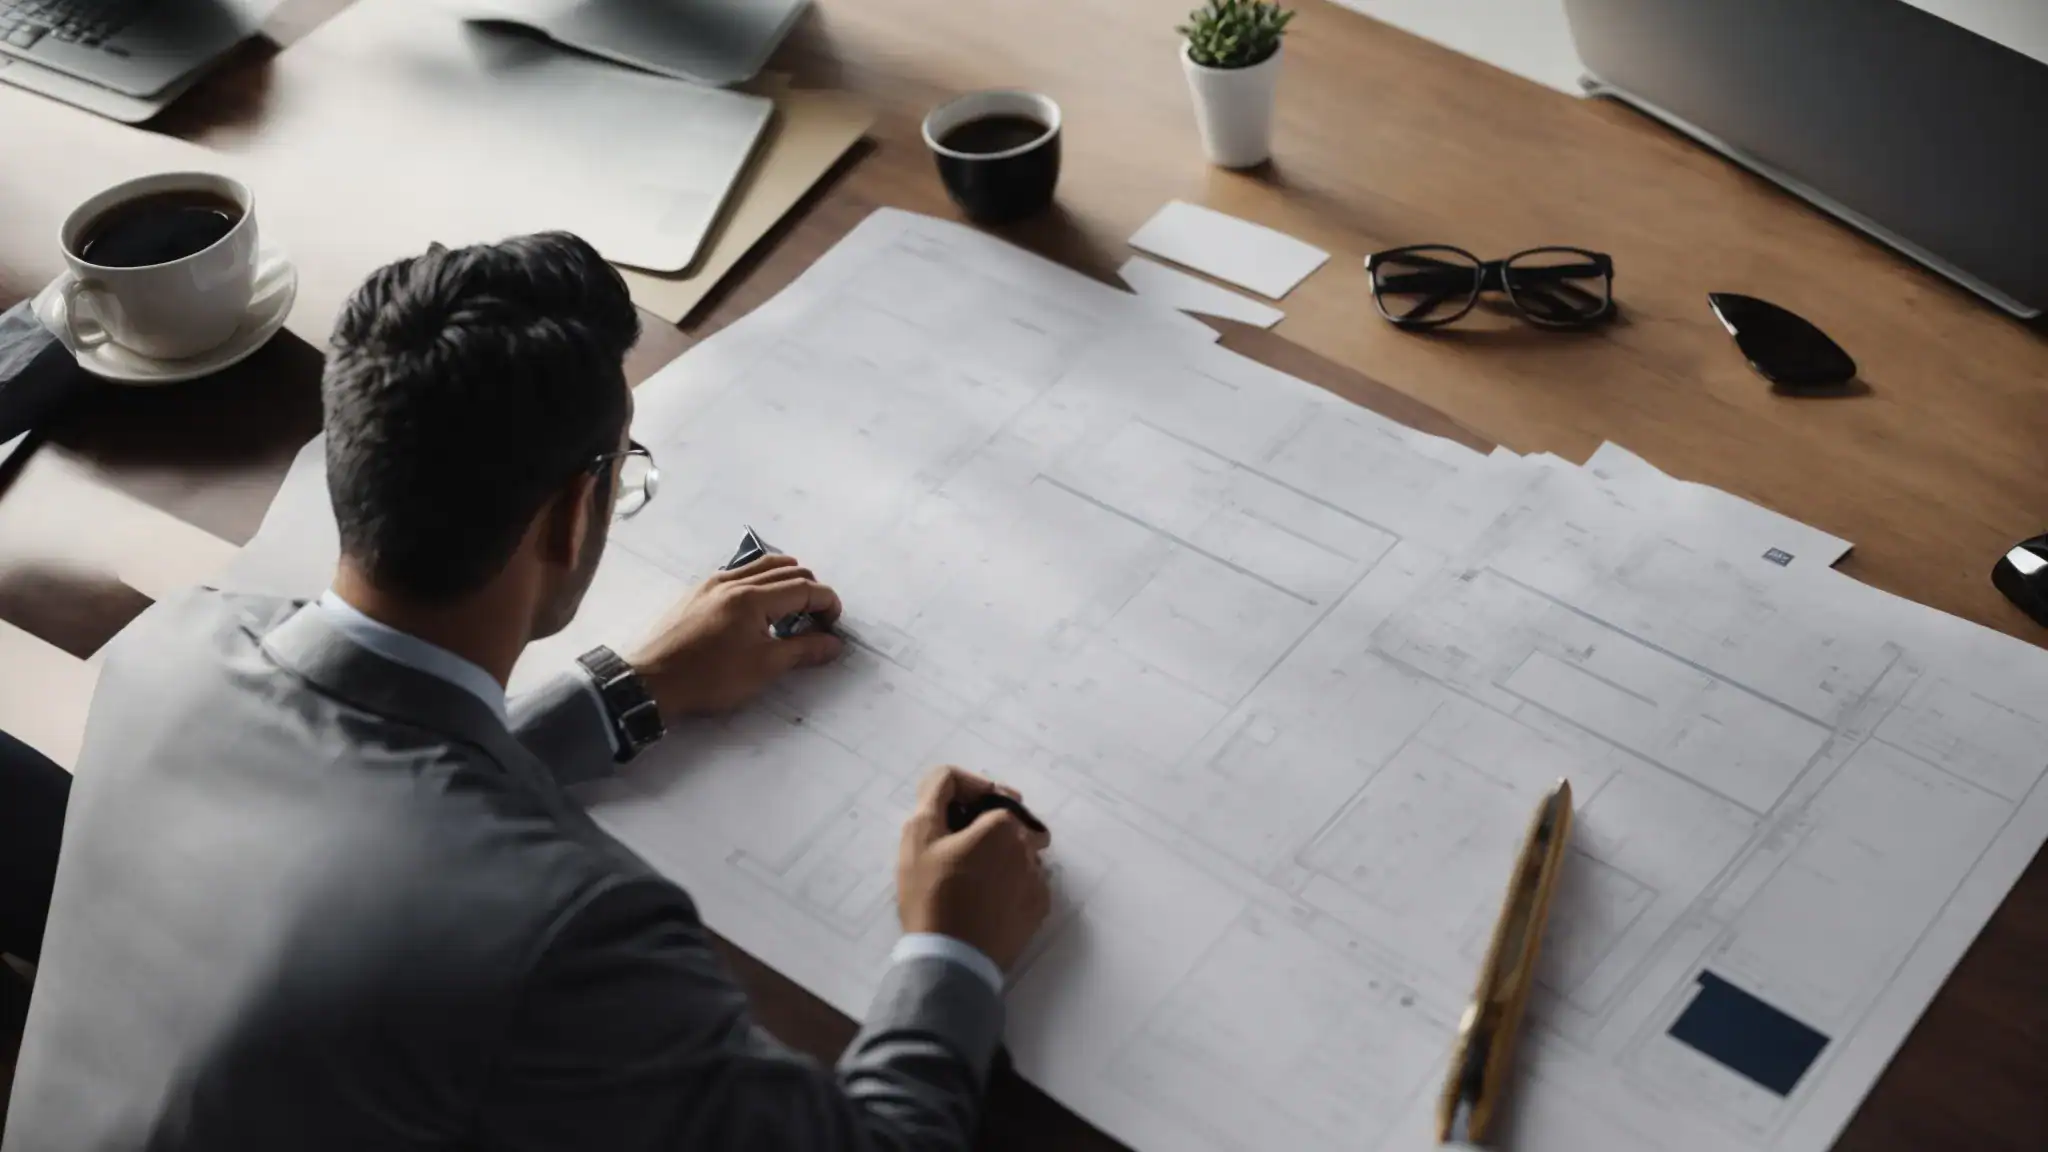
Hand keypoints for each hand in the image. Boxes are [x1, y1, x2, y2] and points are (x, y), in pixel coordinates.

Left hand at [628, 554, 843, 718]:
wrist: (650, 681)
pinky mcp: (697, 591)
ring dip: (786, 580)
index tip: (834, 625)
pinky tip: (758, 606)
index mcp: (753, 598)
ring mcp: (713, 583)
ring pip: (761, 565)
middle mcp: (734, 581)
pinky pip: (738, 573)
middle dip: (811, 591)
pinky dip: (760, 581)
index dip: (828, 603)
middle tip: (817, 620)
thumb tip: (834, 643)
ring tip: (793, 609)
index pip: (805, 588)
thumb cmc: (709, 678)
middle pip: (787, 570)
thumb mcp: (763, 668)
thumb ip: (802, 650)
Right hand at [897, 766, 1052, 972]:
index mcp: (1004, 826)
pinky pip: (1026, 883)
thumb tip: (957, 779)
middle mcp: (1030, 848)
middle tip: (954, 854)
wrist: (951, 959)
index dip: (965, 803)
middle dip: (984, 830)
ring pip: (1018, 853)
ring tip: (968, 881)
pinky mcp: (1040, 910)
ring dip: (998, 857)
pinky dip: (1009, 884)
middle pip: (1007, 824)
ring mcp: (1039, 881)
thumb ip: (938, 791)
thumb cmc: (932, 894)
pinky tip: (985, 901)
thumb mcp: (918, 834)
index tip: (946, 822)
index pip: (989, 795)